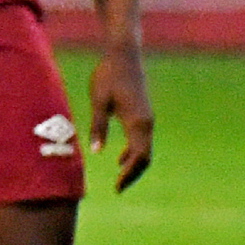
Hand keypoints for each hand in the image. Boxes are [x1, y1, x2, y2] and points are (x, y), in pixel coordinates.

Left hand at [88, 43, 154, 190]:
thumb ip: (98, 126)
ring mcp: (147, 118)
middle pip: (145, 156)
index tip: (118, 186)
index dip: (129, 173)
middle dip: (133, 174)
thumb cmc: (108, 76)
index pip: (139, 155)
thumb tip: (97, 152)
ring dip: (133, 164)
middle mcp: (147, 122)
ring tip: (119, 180)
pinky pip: (142, 139)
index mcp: (137, 121)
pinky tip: (119, 159)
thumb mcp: (98, 101)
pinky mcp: (143, 113)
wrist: (124, 55)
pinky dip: (133, 152)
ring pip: (145, 148)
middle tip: (118, 189)